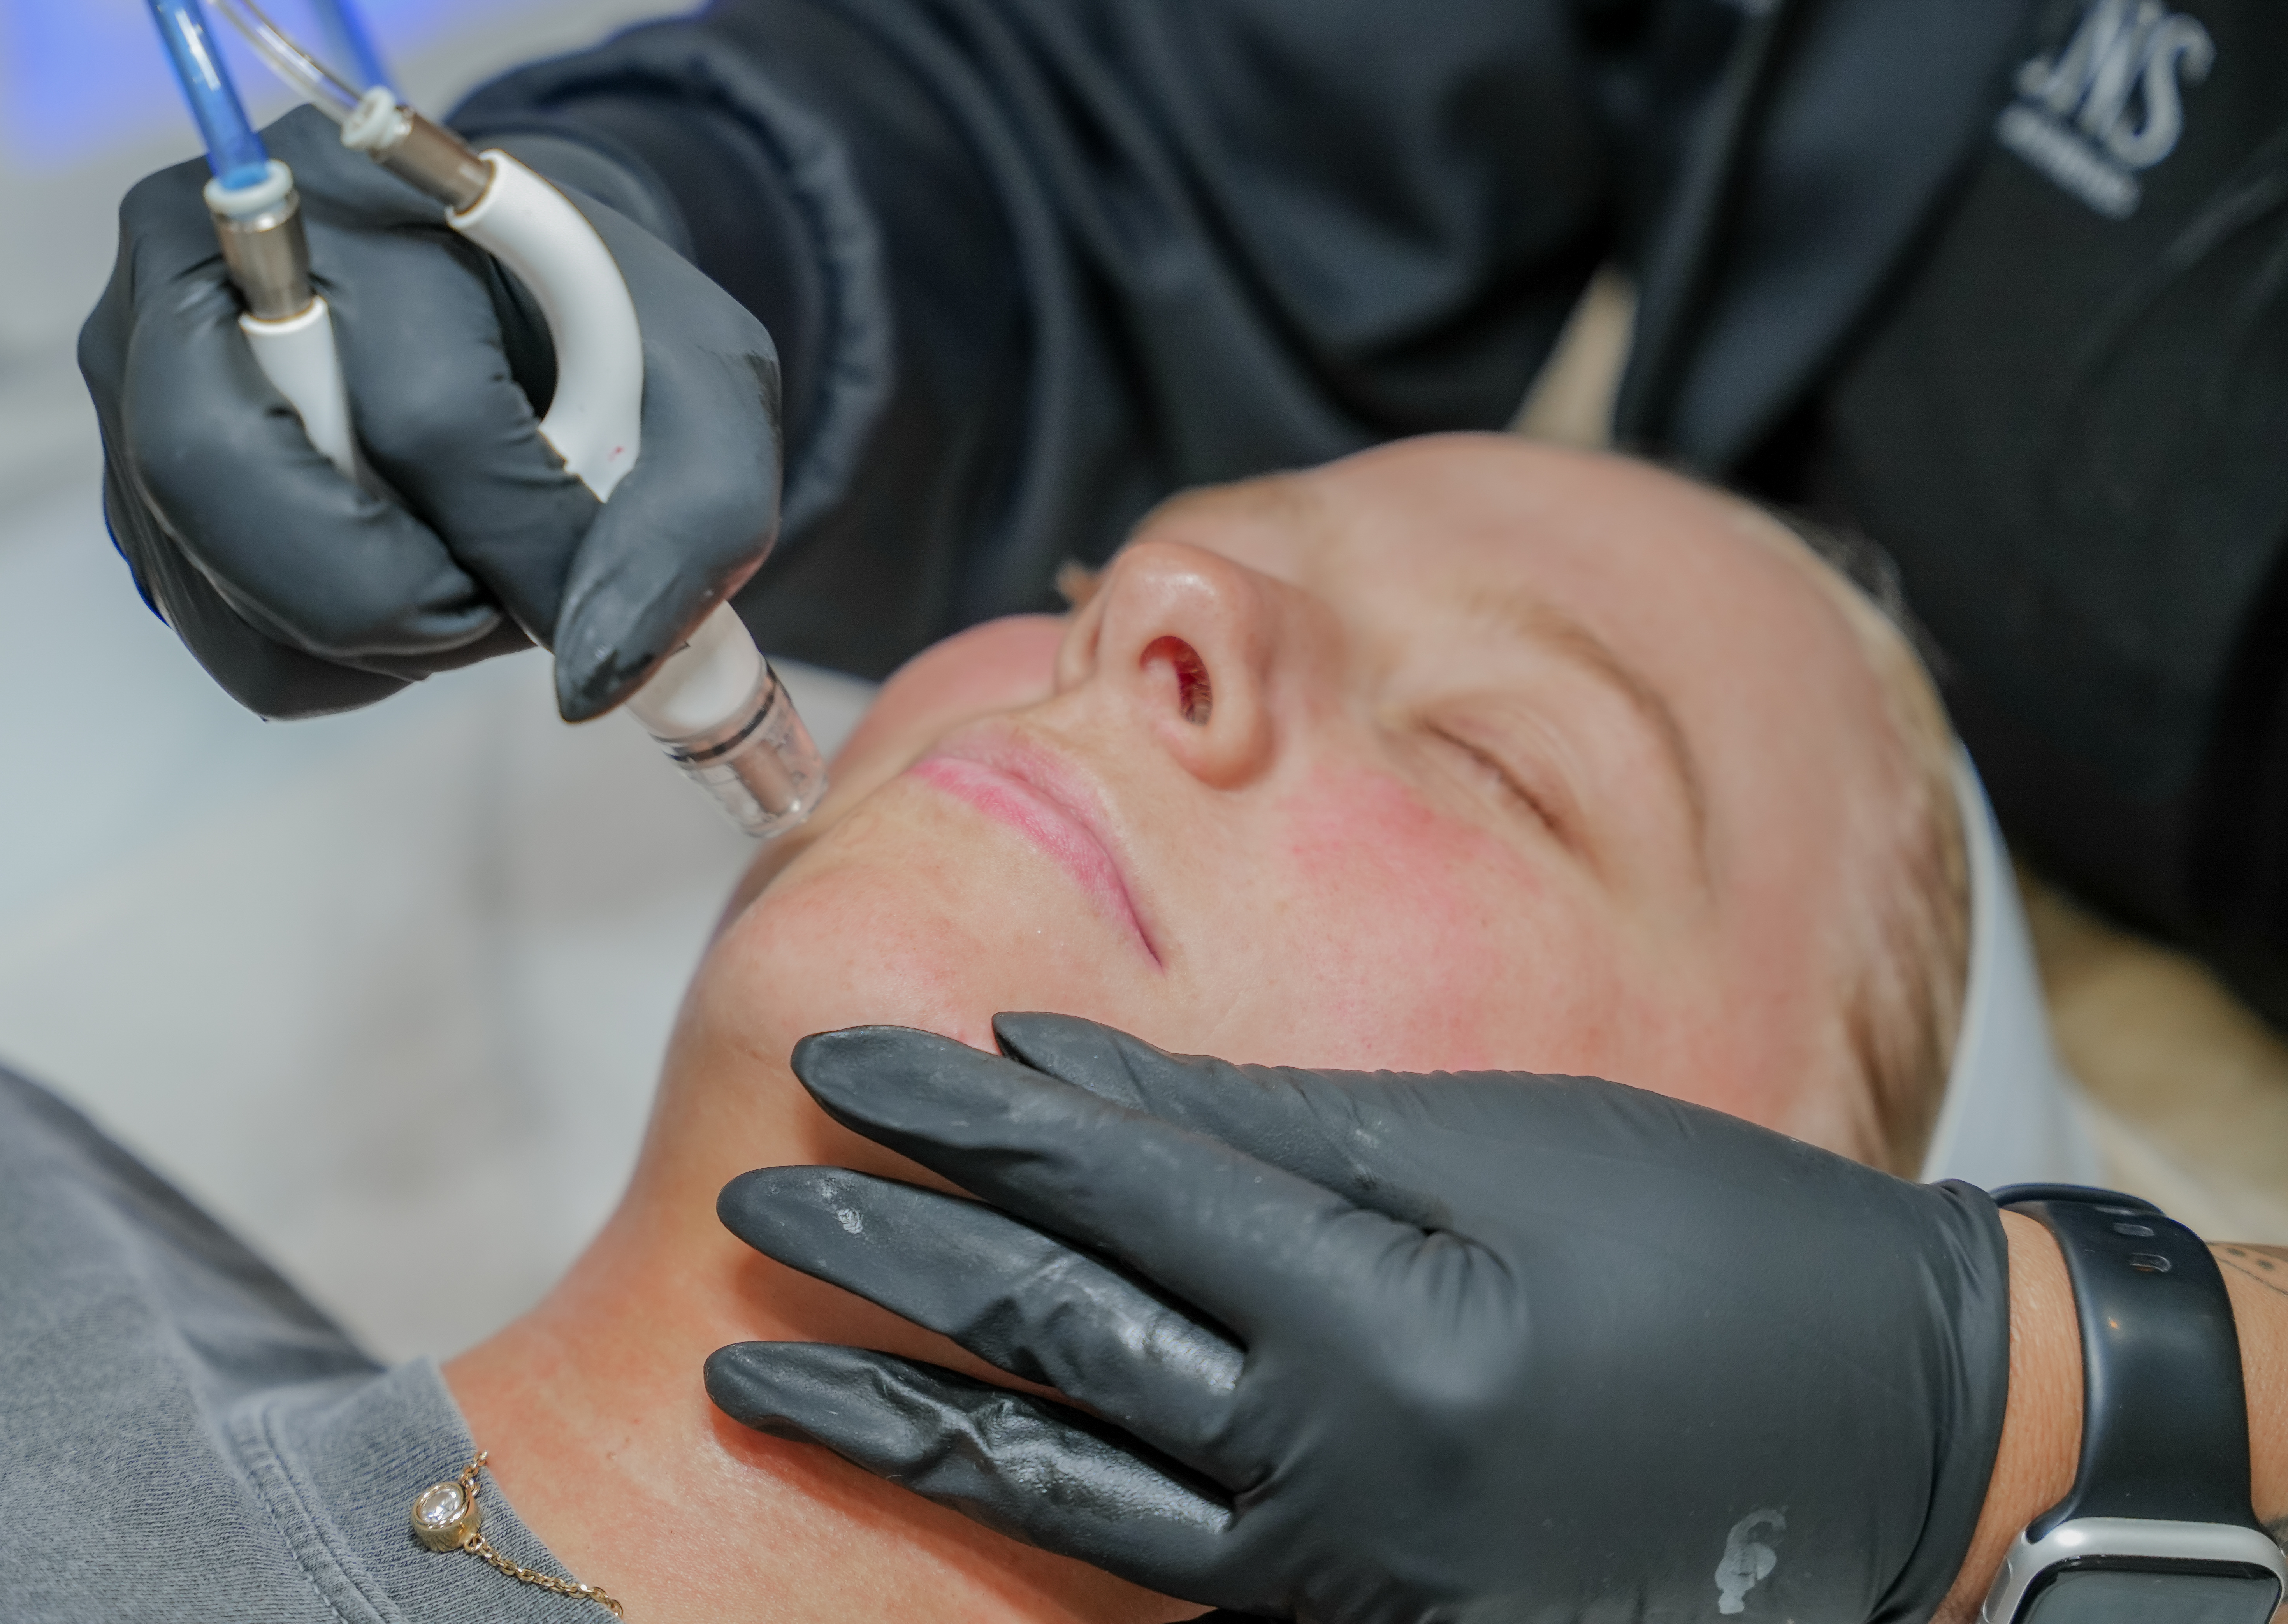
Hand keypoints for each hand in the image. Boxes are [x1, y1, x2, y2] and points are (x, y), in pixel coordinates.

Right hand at [78, 105, 780, 720]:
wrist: (507, 291)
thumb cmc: (598, 327)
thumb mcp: (705, 388)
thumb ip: (690, 526)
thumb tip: (593, 681)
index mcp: (352, 184)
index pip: (421, 409)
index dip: (524, 537)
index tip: (596, 587)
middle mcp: (195, 258)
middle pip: (225, 475)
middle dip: (397, 599)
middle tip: (501, 614)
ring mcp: (134, 378)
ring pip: (223, 581)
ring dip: (383, 640)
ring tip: (475, 581)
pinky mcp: (135, 488)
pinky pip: (227, 638)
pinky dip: (341, 663)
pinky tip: (410, 588)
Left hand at [707, 1015, 2012, 1623]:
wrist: (1890, 1438)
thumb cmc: (1704, 1244)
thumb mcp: (1492, 1145)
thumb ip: (1256, 1124)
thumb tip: (1051, 1073)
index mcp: (1382, 1323)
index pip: (1106, 1188)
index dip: (956, 1117)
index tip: (836, 1063)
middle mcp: (1342, 1473)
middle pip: (1054, 1343)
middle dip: (883, 1267)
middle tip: (745, 1202)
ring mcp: (1343, 1578)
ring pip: (1063, 1490)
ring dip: (900, 1421)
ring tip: (756, 1368)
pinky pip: (1153, 1567)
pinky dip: (1032, 1513)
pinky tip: (940, 1466)